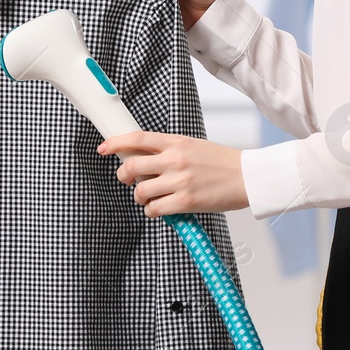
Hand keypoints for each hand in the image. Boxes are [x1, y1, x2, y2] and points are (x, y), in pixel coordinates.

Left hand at [97, 131, 248, 216]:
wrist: (246, 177)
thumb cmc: (220, 162)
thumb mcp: (192, 146)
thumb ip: (168, 150)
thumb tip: (142, 157)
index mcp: (176, 142)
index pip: (137, 139)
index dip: (116, 143)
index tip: (104, 148)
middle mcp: (175, 160)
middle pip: (131, 167)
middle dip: (123, 176)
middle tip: (128, 181)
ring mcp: (179, 181)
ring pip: (140, 191)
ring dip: (140, 196)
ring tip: (150, 197)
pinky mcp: (185, 202)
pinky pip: (154, 209)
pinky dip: (152, 211)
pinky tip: (159, 208)